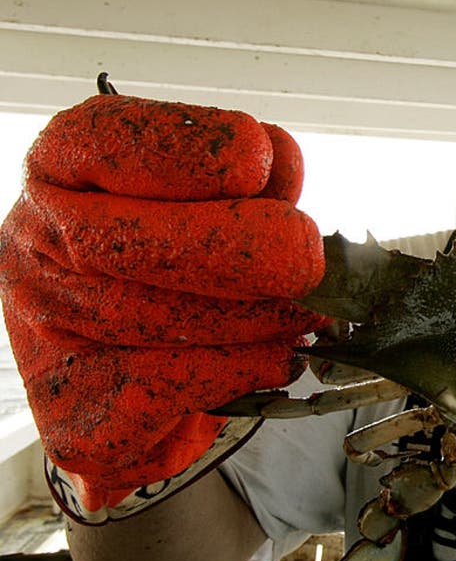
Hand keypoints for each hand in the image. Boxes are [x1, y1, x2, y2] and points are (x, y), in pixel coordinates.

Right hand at [0, 91, 326, 514]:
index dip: (180, 150)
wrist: (151, 388)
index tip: (256, 158)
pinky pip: (163, 388)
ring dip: (252, 318)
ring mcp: (43, 332)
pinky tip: (281, 357)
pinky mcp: (75, 419)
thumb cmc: (192, 270)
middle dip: (229, 247)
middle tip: (307, 254)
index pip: (100, 141)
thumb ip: (250, 182)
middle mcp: (36, 243)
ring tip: (313, 312)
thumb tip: (278, 165)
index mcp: (65, 171)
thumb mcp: (224, 202)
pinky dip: (237, 369)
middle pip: (119, 242)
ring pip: (148, 322)